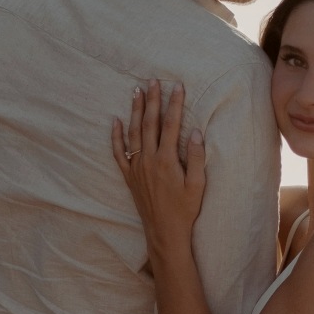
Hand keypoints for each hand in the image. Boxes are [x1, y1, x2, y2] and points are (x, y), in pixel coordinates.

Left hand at [112, 79, 206, 259]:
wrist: (164, 232)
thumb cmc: (185, 210)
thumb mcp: (197, 185)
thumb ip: (196, 157)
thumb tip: (195, 131)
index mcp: (166, 161)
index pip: (170, 125)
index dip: (174, 104)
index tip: (177, 86)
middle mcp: (148, 161)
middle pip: (149, 123)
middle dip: (152, 100)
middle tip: (153, 81)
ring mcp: (136, 168)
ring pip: (133, 133)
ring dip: (135, 111)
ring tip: (136, 91)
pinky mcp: (129, 176)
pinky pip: (119, 153)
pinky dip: (116, 136)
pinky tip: (115, 121)